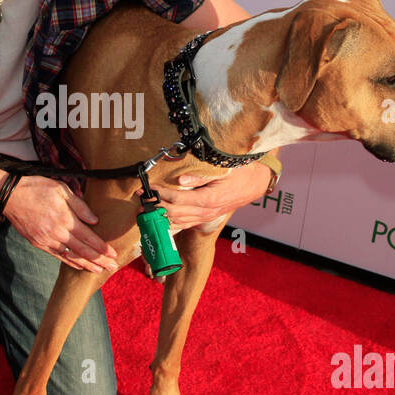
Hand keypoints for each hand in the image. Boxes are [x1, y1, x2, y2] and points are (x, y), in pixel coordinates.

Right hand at [3, 175, 118, 274]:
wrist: (10, 196)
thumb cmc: (37, 188)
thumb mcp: (61, 189)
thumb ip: (79, 205)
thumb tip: (94, 220)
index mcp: (66, 219)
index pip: (89, 238)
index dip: (102, 248)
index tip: (113, 254)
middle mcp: (58, 232)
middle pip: (83, 251)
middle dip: (99, 260)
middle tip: (112, 267)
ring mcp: (47, 240)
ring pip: (71, 256)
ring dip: (87, 264)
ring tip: (99, 270)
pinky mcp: (38, 243)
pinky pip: (58, 256)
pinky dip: (70, 262)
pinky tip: (79, 266)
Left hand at [134, 163, 269, 233]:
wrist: (254, 184)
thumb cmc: (239, 173)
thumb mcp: (222, 170)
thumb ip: (200, 176)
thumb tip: (180, 180)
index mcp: (208, 199)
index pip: (178, 200)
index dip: (161, 195)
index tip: (148, 189)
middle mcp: (205, 212)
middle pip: (174, 213)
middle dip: (155, 206)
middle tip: (140, 198)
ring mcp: (205, 217)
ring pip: (177, 221)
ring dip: (159, 217)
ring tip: (144, 210)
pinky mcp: (205, 218)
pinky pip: (184, 224)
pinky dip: (169, 223)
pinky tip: (158, 220)